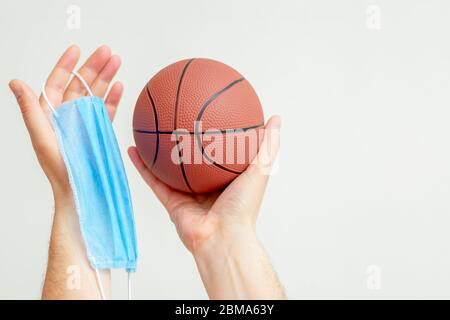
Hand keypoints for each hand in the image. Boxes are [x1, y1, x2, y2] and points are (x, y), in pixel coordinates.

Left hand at [9, 45, 122, 203]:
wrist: (80, 191)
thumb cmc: (59, 170)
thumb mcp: (41, 138)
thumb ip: (31, 110)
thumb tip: (16, 83)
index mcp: (50, 115)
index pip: (58, 83)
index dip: (66, 65)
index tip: (76, 50)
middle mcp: (68, 115)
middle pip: (81, 85)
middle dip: (94, 66)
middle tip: (107, 52)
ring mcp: (85, 123)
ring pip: (96, 94)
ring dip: (106, 77)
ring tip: (116, 62)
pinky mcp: (100, 131)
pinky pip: (107, 110)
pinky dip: (114, 98)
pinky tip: (119, 86)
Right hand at [129, 115, 280, 253]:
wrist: (222, 237)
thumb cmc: (243, 207)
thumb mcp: (260, 169)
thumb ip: (267, 144)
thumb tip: (275, 118)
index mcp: (224, 178)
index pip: (217, 151)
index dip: (212, 134)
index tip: (207, 115)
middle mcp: (204, 185)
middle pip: (190, 158)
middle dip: (182, 140)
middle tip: (174, 117)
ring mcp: (186, 194)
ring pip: (167, 168)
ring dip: (157, 151)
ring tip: (148, 129)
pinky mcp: (171, 202)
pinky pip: (153, 181)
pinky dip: (142, 166)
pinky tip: (133, 149)